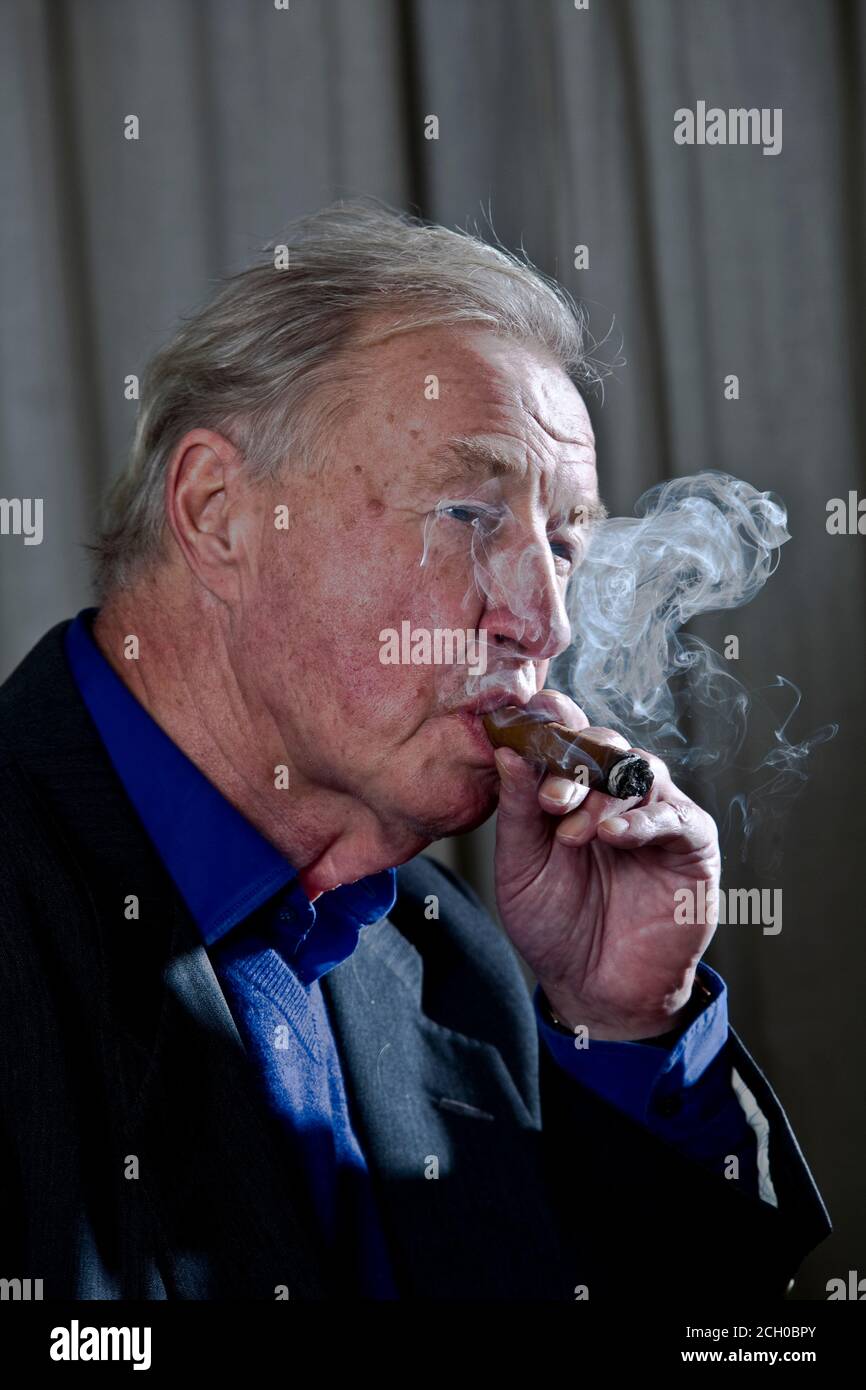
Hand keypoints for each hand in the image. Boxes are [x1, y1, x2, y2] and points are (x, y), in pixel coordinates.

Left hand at [492, 689, 720, 1040]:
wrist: (593, 988)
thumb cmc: (553, 926)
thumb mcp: (521, 867)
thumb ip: (518, 810)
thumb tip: (507, 751)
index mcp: (573, 791)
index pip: (567, 737)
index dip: (549, 726)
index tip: (520, 730)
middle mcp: (615, 795)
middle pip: (605, 745)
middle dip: (576, 765)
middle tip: (551, 801)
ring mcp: (657, 815)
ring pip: (640, 771)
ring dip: (604, 795)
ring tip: (576, 834)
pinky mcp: (692, 845)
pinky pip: (676, 815)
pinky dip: (644, 820)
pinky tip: (614, 836)